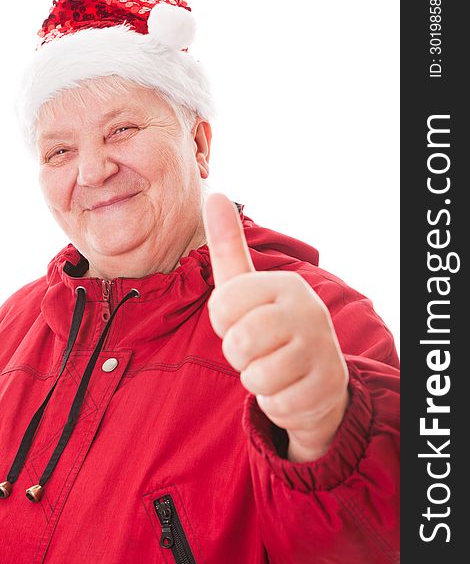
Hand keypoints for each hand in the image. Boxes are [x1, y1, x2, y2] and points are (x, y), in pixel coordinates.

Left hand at [202, 194, 349, 462]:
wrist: (314, 375)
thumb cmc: (270, 326)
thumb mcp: (247, 287)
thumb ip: (229, 245)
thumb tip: (215, 194)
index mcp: (284, 285)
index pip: (222, 306)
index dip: (223, 322)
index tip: (242, 320)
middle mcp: (307, 311)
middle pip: (238, 343)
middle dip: (239, 354)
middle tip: (258, 348)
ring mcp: (321, 349)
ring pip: (256, 376)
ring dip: (256, 379)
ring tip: (274, 366)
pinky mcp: (327, 387)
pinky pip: (275, 403)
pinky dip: (274, 401)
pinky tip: (290, 386)